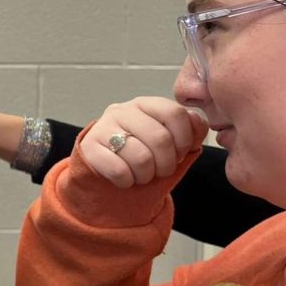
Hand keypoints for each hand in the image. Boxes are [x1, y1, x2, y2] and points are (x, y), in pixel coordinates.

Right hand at [79, 97, 207, 188]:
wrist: (105, 168)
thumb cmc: (143, 152)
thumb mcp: (170, 140)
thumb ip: (190, 129)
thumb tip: (197, 122)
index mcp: (145, 104)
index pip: (175, 113)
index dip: (184, 139)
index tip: (180, 152)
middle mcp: (122, 110)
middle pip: (160, 138)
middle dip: (167, 163)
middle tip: (162, 170)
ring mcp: (103, 127)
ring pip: (141, 158)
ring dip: (147, 175)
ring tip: (143, 175)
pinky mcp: (89, 147)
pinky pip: (119, 170)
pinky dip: (127, 181)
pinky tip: (126, 178)